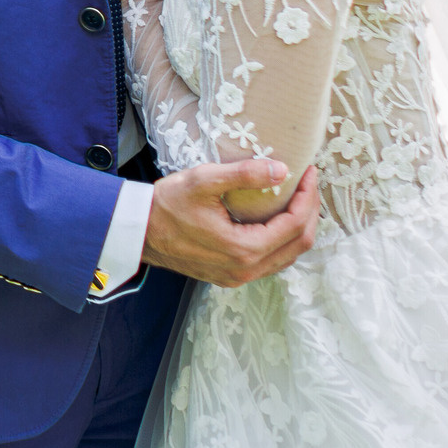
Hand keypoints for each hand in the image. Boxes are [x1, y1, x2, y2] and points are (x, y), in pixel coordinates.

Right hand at [142, 162, 320, 287]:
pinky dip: (283, 241)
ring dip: (299, 228)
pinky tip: (278, 221)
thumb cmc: (165, 205)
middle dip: (310, 212)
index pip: (295, 224)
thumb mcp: (203, 181)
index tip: (310, 172)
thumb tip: (282, 170)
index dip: (308, 196)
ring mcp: (238, 277)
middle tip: (309, 185)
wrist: (138, 232)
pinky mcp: (230, 276)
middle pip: (299, 244)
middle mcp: (245, 270)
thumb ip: (245, 175)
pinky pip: (271, 262)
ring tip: (299, 200)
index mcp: (244, 249)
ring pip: (287, 257)